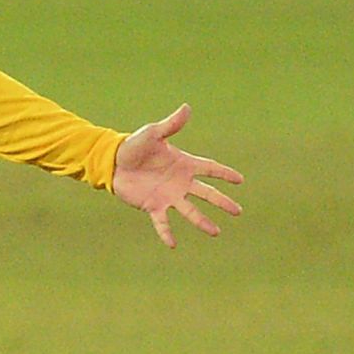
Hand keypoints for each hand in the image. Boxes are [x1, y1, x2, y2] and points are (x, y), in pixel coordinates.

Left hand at [112, 104, 243, 248]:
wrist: (113, 162)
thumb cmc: (133, 146)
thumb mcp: (153, 134)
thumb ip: (171, 125)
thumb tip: (186, 108)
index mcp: (183, 163)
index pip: (209, 168)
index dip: (224, 173)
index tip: (240, 180)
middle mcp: (180, 182)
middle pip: (206, 193)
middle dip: (222, 202)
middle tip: (238, 211)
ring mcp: (168, 195)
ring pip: (190, 211)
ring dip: (202, 221)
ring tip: (216, 232)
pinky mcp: (153, 206)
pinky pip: (162, 222)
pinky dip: (166, 233)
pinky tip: (173, 245)